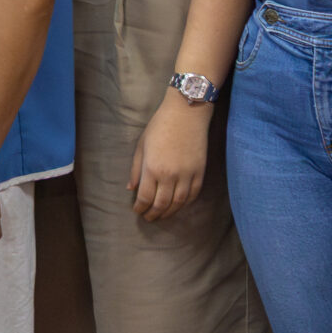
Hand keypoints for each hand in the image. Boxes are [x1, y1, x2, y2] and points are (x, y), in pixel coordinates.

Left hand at [128, 96, 211, 221]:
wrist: (186, 114)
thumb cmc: (159, 126)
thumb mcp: (141, 146)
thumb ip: (136, 169)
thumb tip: (131, 188)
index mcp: (152, 168)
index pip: (145, 197)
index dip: (140, 208)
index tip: (137, 211)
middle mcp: (170, 175)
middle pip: (161, 204)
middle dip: (153, 214)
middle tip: (148, 218)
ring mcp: (187, 175)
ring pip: (178, 203)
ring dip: (169, 213)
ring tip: (161, 215)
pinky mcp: (200, 172)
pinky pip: (193, 195)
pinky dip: (185, 204)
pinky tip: (178, 206)